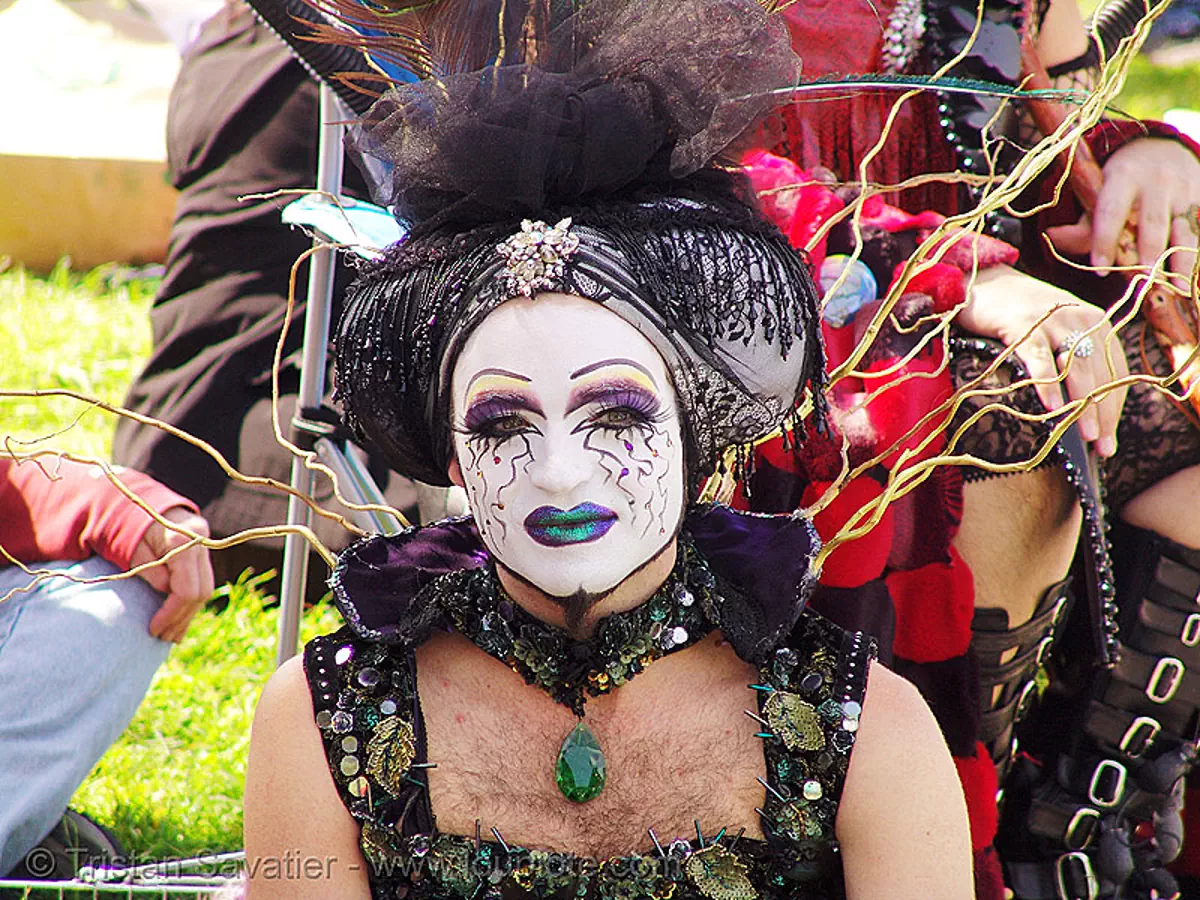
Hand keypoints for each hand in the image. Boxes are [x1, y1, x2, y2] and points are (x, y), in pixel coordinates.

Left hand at [129, 506, 214, 642]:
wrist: (144, 507)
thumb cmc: (131, 528)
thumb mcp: (133, 550)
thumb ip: (151, 572)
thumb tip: (166, 592)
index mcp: (183, 542)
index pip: (187, 589)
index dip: (171, 613)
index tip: (153, 627)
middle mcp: (200, 545)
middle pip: (201, 592)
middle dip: (181, 618)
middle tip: (161, 636)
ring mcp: (205, 550)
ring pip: (205, 591)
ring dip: (187, 615)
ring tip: (169, 635)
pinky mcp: (203, 558)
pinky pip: (202, 585)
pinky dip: (190, 605)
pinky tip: (178, 621)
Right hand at [957, 265, 1128, 456]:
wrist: (981, 280)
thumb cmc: (1015, 312)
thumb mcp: (1054, 329)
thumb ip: (1071, 357)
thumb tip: (1081, 406)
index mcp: (1094, 321)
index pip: (1114, 370)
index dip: (1114, 407)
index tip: (1108, 439)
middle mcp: (1080, 317)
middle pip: (1100, 373)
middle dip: (1103, 414)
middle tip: (1103, 446)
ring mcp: (1052, 319)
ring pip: (1076, 368)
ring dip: (1083, 405)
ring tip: (1086, 435)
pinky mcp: (1023, 323)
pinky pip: (1040, 359)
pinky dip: (1048, 384)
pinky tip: (1053, 408)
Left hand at [1046, 138, 1199, 284]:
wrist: (1162, 147)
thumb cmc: (1119, 180)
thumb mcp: (1097, 191)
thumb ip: (1079, 222)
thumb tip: (1050, 236)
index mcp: (1124, 176)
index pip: (1112, 211)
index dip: (1105, 240)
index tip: (1100, 267)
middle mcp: (1158, 182)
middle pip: (1153, 222)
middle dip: (1149, 251)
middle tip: (1144, 279)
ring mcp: (1185, 191)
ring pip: (1184, 230)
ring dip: (1181, 259)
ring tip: (1178, 287)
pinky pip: (1198, 231)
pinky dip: (1194, 255)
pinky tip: (1190, 278)